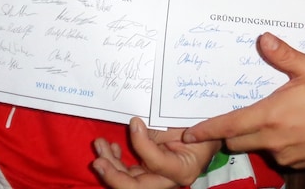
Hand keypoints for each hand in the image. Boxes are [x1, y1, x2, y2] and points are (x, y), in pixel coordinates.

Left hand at [92, 118, 221, 187]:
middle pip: (137, 187)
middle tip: (99, 159)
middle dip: (114, 174)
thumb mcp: (183, 123)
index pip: (157, 163)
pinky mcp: (148, 173)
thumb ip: (161, 129)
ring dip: (110, 165)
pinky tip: (110, 148)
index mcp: (183, 169)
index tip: (134, 122)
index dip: (142, 144)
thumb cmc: (199, 125)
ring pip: (128, 182)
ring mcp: (157, 179)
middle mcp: (169, 181)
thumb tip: (136, 125)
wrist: (206, 132)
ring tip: (99, 145)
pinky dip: (117, 163)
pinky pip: (129, 174)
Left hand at [183, 32, 304, 168]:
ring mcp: (285, 155)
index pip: (228, 126)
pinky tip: (292, 128)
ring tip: (272, 117)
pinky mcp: (299, 163)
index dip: (206, 131)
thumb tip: (262, 39)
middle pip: (237, 141)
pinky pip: (277, 155)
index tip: (189, 134)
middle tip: (238, 115)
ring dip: (256, 136)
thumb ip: (283, 55)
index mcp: (270, 116)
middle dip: (233, 130)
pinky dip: (276, 143)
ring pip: (257, 148)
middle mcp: (273, 140)